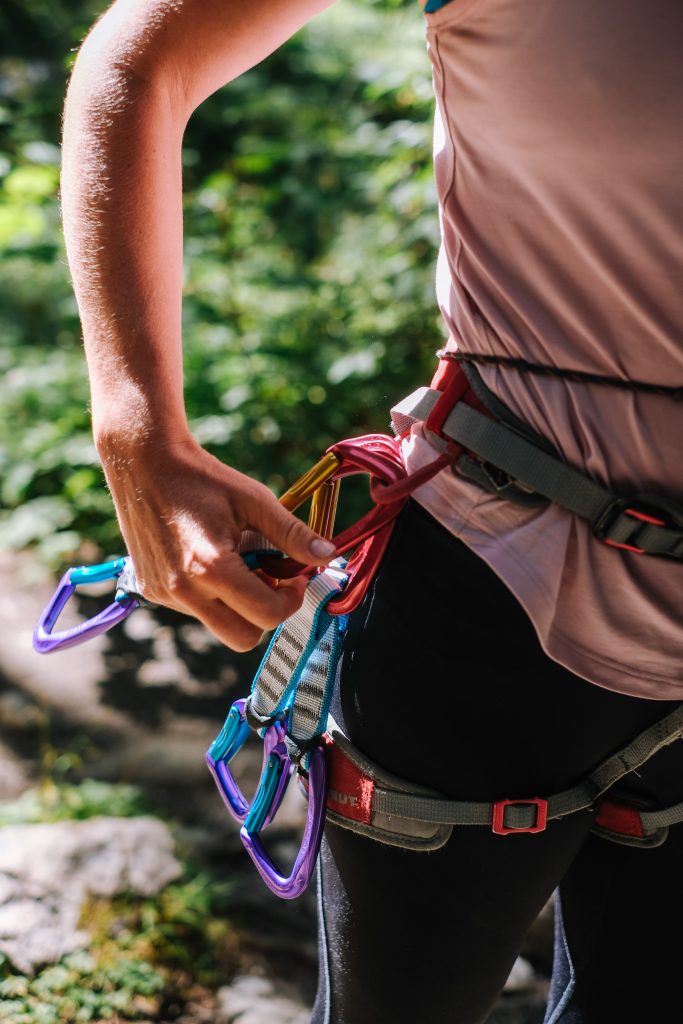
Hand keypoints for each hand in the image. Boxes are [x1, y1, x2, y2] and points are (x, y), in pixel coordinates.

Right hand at [99, 435, 335, 650]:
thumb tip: (327, 556)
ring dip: (236, 603)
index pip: (267, 615)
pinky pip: (194, 610)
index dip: (291, 598)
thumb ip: (291, 533)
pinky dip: (210, 594)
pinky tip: (206, 558)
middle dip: (264, 613)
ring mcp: (164, 594)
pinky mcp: (151, 591)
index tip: (293, 573)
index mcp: (211, 568)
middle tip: (267, 575)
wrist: (144, 464)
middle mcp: (184, 590)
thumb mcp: (254, 500)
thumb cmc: (203, 478)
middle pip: (243, 638)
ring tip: (234, 558)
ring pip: (218, 624)